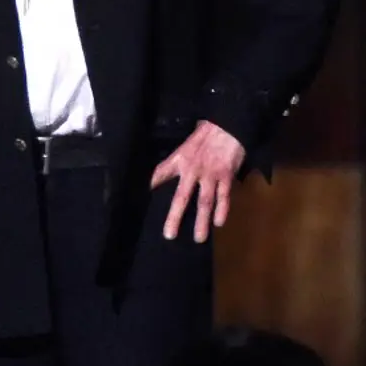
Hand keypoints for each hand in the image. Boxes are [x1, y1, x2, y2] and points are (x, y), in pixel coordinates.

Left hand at [150, 120, 245, 242]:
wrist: (227, 127)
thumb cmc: (203, 137)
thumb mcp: (182, 148)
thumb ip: (170, 165)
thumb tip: (155, 179)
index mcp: (180, 161)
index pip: (160, 175)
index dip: (150, 186)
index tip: (137, 201)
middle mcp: (193, 171)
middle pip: (182, 197)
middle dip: (175, 216)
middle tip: (169, 235)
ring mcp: (211, 175)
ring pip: (205, 201)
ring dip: (202, 221)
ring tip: (199, 238)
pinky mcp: (226, 177)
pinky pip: (224, 196)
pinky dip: (223, 210)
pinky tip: (219, 223)